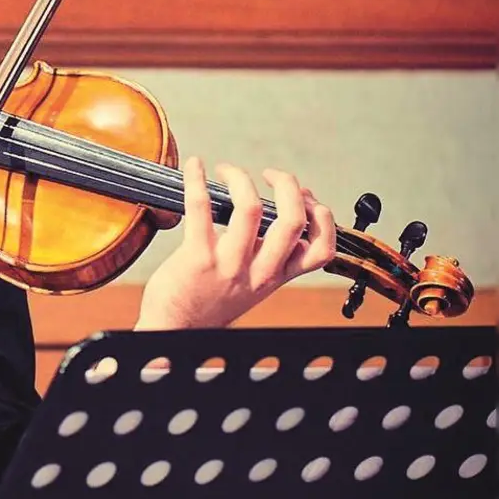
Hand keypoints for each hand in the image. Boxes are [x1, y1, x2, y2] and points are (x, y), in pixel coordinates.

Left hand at [136, 158, 336, 329]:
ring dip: (241, 178)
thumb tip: (274, 209)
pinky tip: (194, 167)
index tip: (304, 197)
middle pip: (293, 221)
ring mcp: (230, 265)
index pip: (322, 249)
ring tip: (229, 171)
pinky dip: (197, 180)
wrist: (176, 330)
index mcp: (276, 276)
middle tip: (271, 174)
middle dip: (288, 185)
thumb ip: (267, 252)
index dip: (322, 217)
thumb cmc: (210, 301)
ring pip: (251, 209)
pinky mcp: (198, 258)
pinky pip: (202, 208)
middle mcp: (259, 272)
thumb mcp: (252, 283)